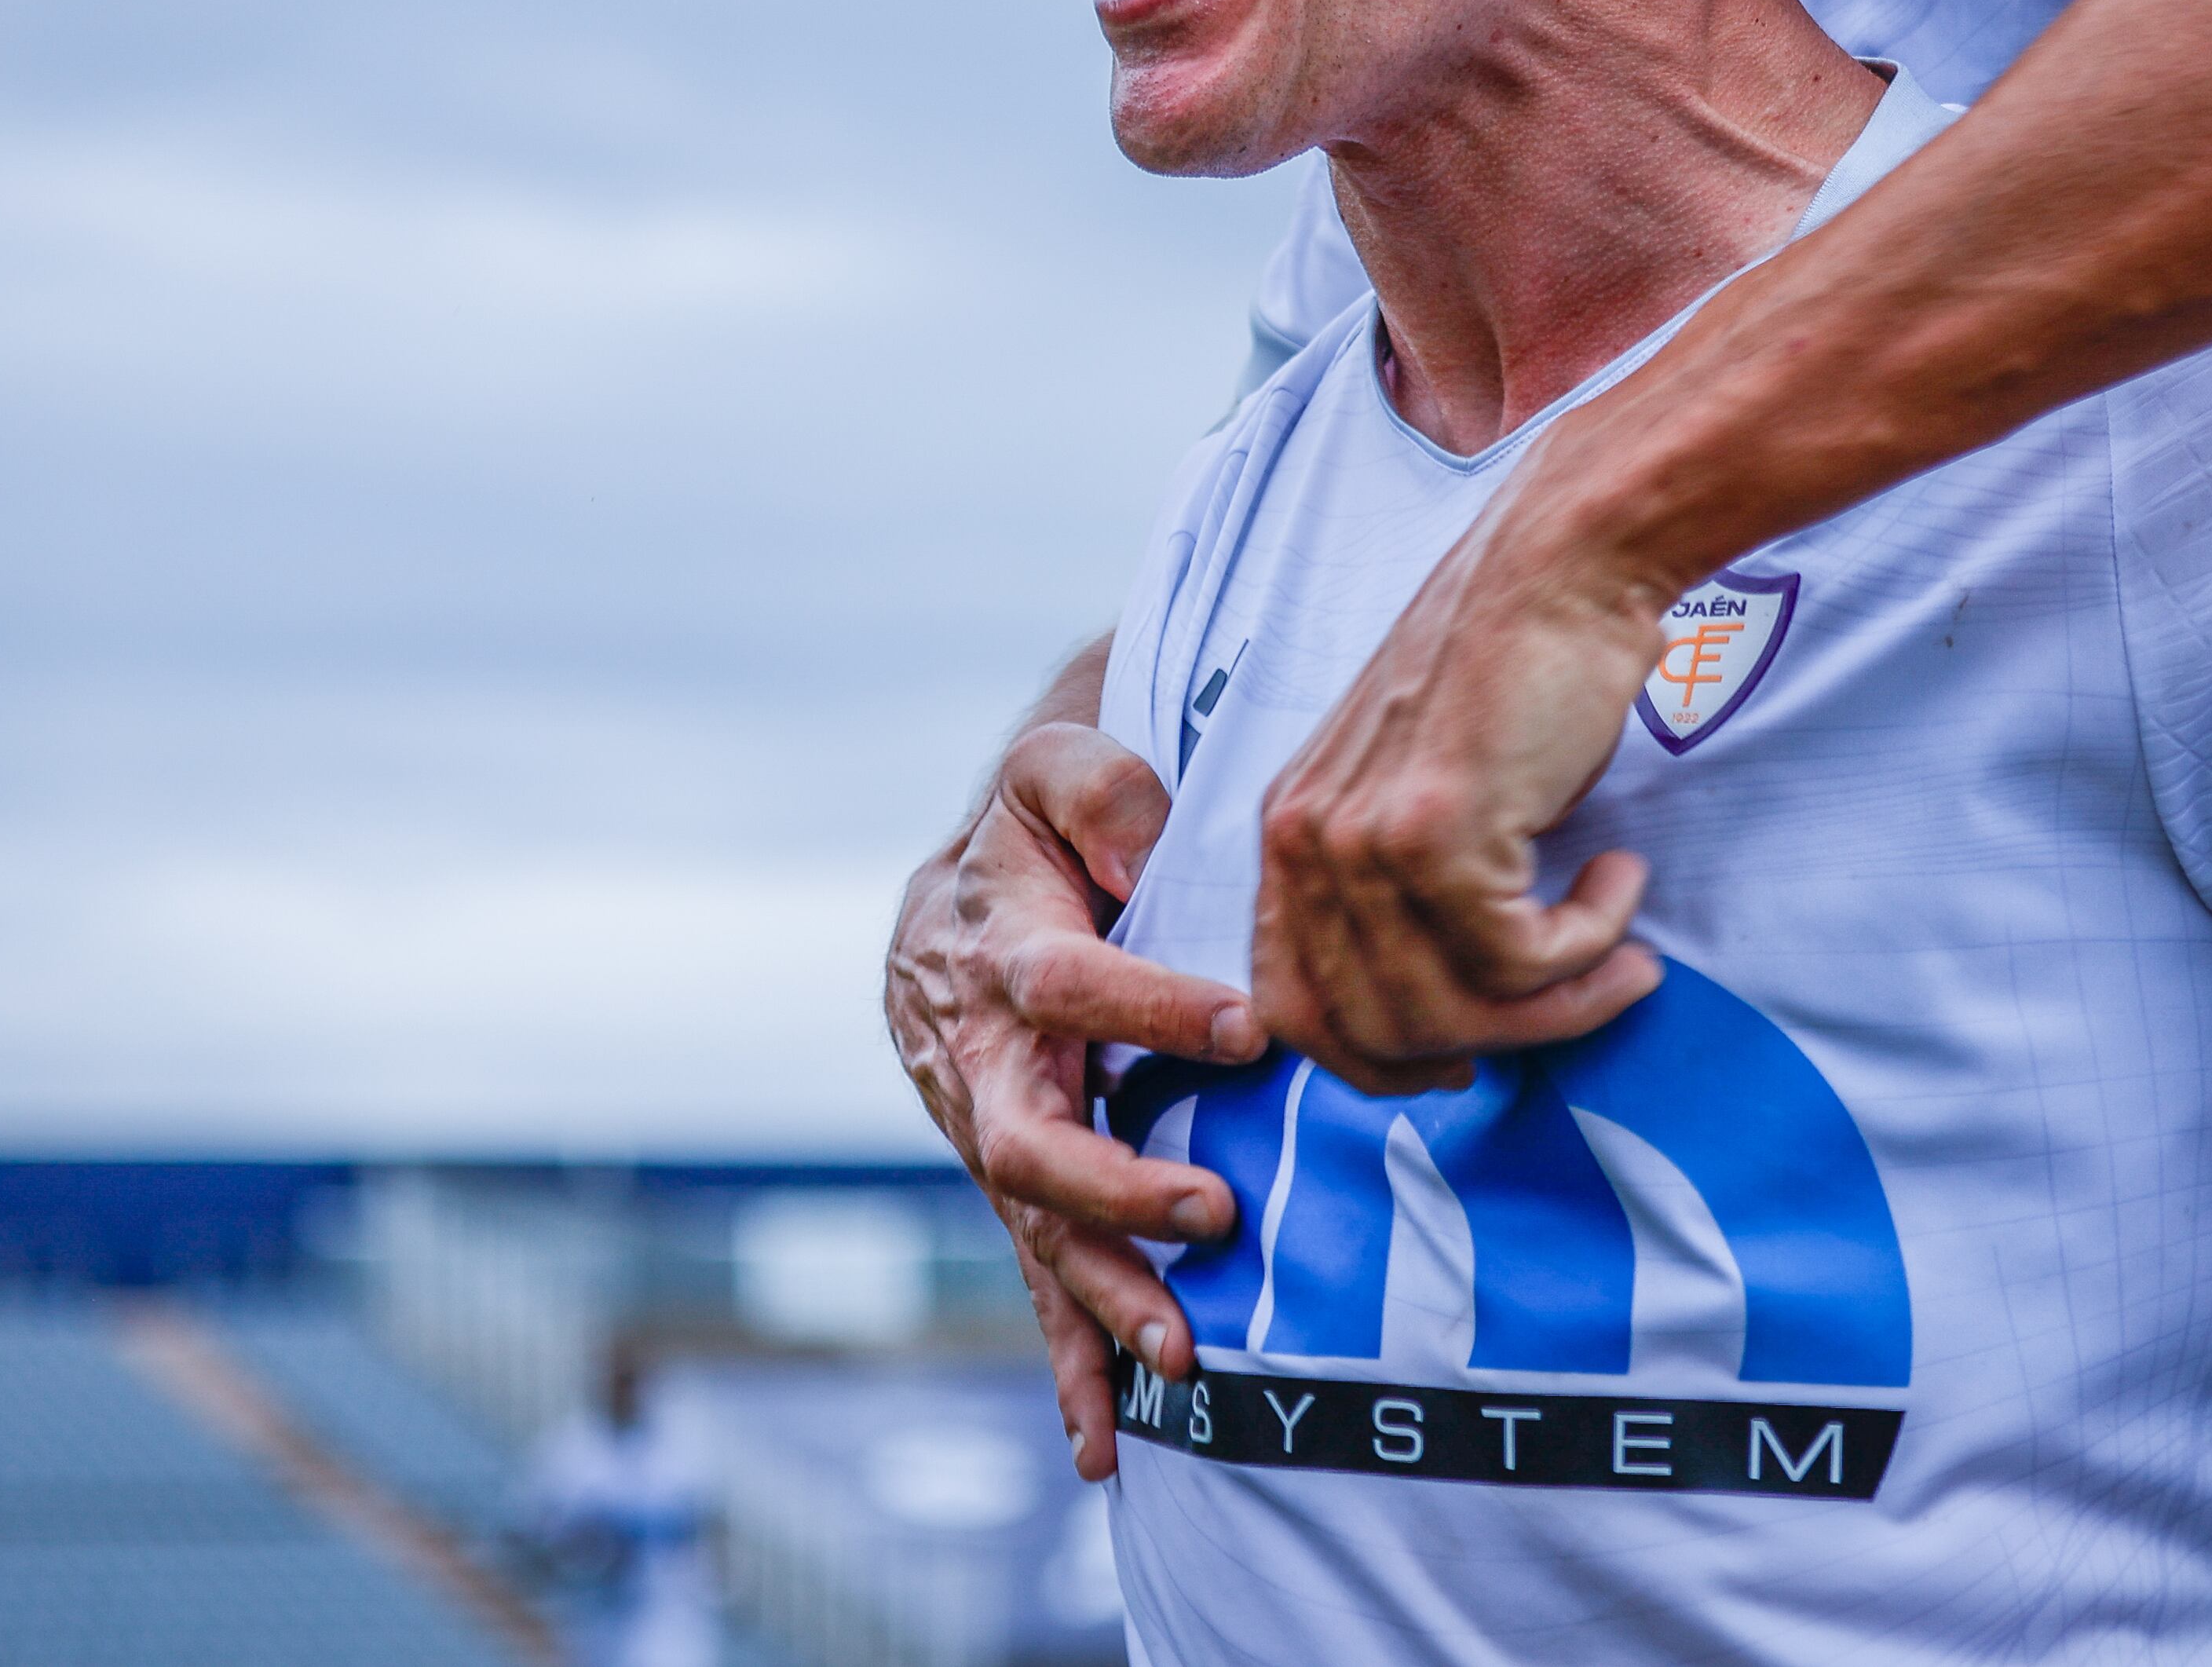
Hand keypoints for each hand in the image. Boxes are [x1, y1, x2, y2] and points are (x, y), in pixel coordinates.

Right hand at [886, 719, 1260, 1477]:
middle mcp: (978, 1056)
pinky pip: (1036, 1272)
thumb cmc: (1039, 822)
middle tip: (1214, 1214)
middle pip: (1030, 1138)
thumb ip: (1098, 788)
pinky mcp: (1011, 1180)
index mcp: (997, 950)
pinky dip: (1069, 1354)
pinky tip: (1104, 1443)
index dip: (1148, 1007)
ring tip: (1178, 1356)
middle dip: (1118, 1188)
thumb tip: (1146, 842)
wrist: (967, 884)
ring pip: (1035, 1227)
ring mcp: (987, 1131)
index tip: (1245, 1029)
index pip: (1067, 984)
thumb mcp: (1060, 767)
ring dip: (1104, 1294)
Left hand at [1248, 433, 1669, 1093]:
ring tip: (1623, 948)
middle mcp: (1306, 842)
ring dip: (1564, 998)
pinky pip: (1523, 959)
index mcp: (1289, 832)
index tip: (1462, 1055)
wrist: (1562, 564)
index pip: (1293, 1010)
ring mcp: (1366, 841)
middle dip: (1496, 1040)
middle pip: (1377, 1032)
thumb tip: (1448, 1021)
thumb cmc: (1515, 671)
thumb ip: (1399, 889)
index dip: (1379, 1059)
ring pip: (1456, 1009)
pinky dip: (1592, 941)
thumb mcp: (1419, 789)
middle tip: (1581, 998)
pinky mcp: (1441, 835)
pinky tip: (1623, 878)